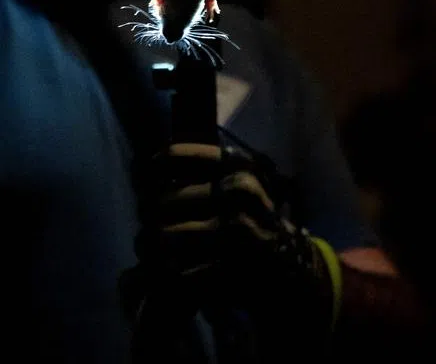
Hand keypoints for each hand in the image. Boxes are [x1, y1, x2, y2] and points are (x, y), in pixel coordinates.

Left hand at [130, 143, 342, 347]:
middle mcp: (238, 192)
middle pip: (159, 203)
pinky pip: (175, 272)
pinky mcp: (231, 268)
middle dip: (148, 222)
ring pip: (161, 238)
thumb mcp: (238, 184)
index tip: (145, 189)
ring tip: (155, 256)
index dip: (147, 175)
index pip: (170, 158)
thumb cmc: (253, 222)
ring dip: (151, 251)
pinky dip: (165, 278)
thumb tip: (140, 170)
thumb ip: (199, 172)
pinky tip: (169, 277)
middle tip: (150, 234)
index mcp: (237, 166)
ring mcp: (236, 231)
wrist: (294, 270)